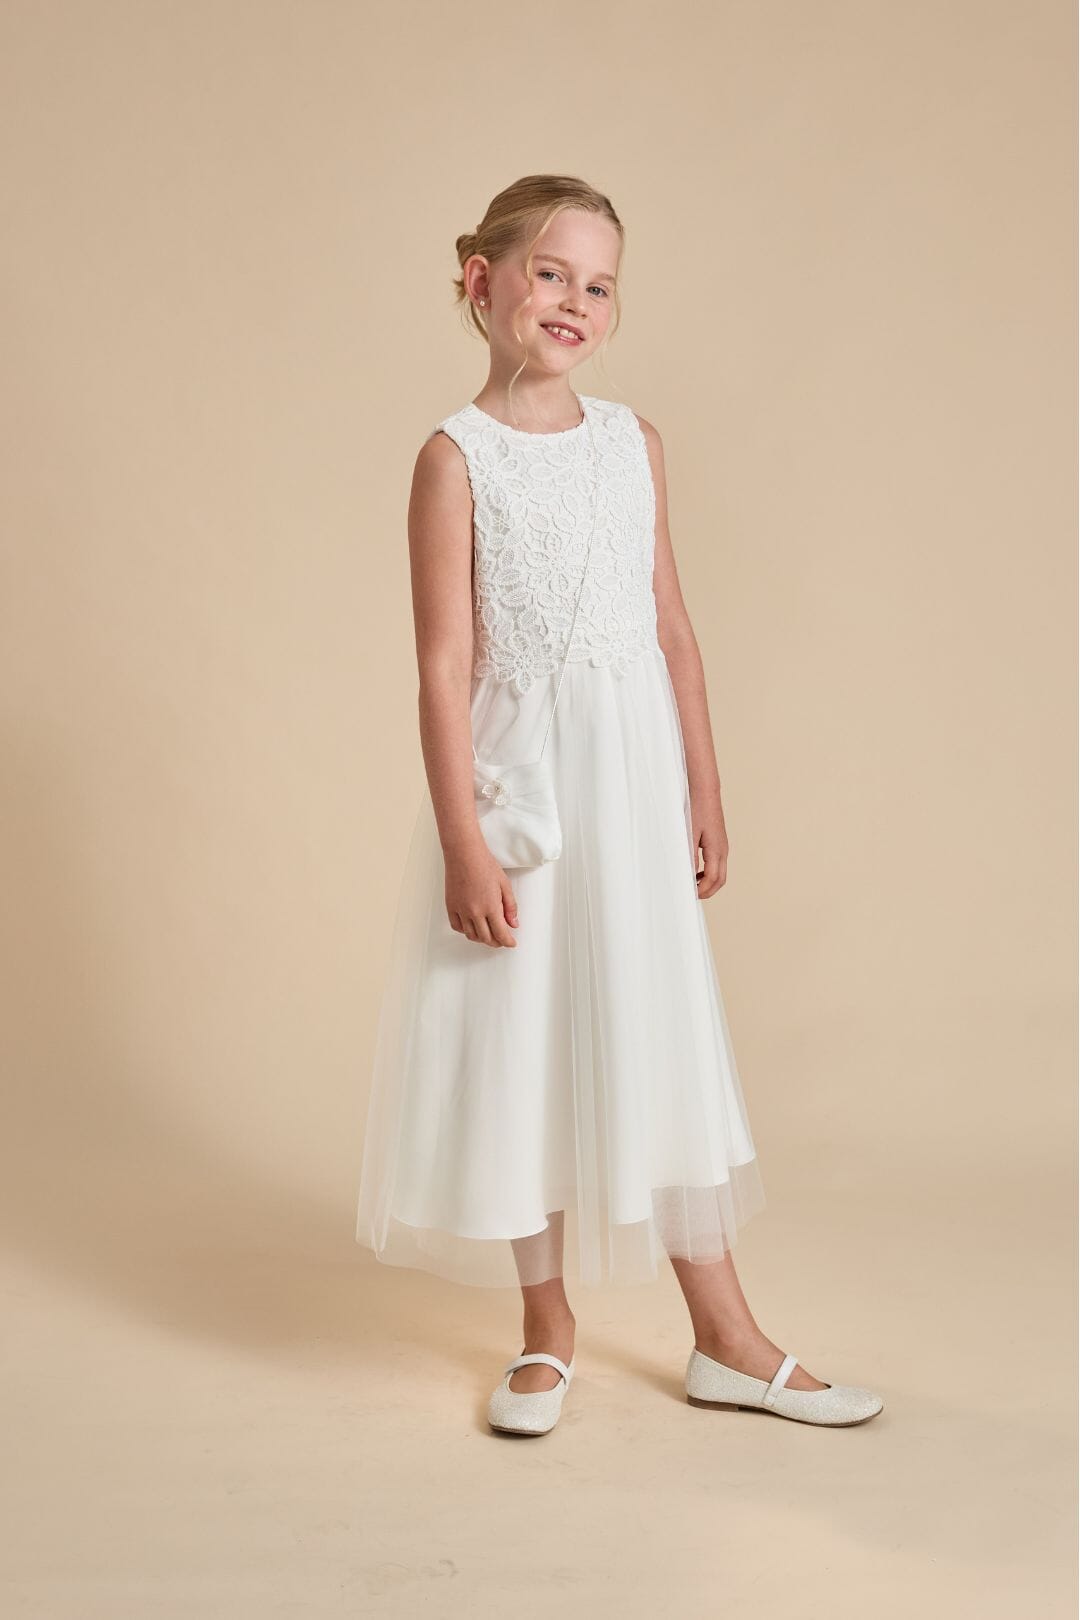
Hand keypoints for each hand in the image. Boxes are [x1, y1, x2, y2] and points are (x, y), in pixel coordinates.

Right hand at [444, 839, 519, 945]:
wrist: (464, 854)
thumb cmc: (484, 865)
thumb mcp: (505, 885)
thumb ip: (510, 907)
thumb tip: (513, 923)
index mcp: (491, 907)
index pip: (501, 934)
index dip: (508, 942)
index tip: (511, 943)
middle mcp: (475, 912)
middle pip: (486, 938)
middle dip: (496, 942)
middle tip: (502, 940)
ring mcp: (461, 910)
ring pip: (471, 935)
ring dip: (481, 938)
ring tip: (488, 934)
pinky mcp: (451, 906)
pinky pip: (457, 927)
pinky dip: (466, 931)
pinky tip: (472, 926)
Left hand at [689, 781, 728, 898]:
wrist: (706, 791)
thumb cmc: (697, 810)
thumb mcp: (689, 834)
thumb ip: (689, 856)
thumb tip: (688, 875)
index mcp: (717, 850)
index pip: (712, 879)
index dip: (701, 890)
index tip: (688, 894)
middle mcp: (723, 850)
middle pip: (720, 880)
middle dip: (707, 891)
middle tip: (692, 895)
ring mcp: (723, 847)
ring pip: (720, 873)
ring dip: (708, 883)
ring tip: (692, 885)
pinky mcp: (720, 843)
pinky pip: (718, 864)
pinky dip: (709, 873)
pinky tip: (696, 871)